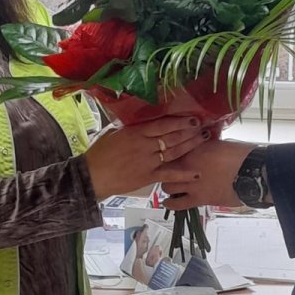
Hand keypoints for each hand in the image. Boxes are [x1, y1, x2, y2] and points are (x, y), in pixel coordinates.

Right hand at [85, 115, 205, 200]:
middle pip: (172, 136)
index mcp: (136, 132)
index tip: (192, 118)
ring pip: (173, 152)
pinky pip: (169, 175)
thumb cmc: (99, 153)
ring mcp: (148, 162)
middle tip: (203, 126)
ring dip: (190, 145)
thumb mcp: (113, 133)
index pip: (162, 125)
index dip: (179, 121)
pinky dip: (183, 175)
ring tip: (203, 139)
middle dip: (189, 131)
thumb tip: (140, 120)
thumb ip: (129, 128)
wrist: (92, 176)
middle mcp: (145, 145)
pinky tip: (197, 173)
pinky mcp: (148, 177)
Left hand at [161, 139, 256, 208]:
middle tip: (170, 172)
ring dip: (169, 186)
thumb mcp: (217, 143)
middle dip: (165, 171)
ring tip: (172, 186)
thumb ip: (202, 145)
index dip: (167, 155)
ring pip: (168, 186)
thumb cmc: (239, 154)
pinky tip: (167, 203)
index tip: (168, 156)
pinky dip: (171, 204)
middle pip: (164, 169)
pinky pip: (178, 204)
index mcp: (192, 148)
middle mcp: (187, 166)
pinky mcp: (198, 199)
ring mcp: (191, 183)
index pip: (170, 151)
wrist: (252, 172)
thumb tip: (196, 146)